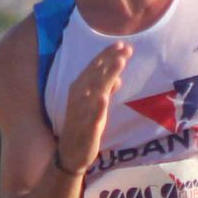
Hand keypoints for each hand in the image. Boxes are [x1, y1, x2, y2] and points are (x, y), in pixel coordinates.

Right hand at [57, 41, 130, 176]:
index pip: (95, 68)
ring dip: (106, 75)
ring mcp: (82, 112)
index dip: (108, 55)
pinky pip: (91, 116)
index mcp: (81, 89)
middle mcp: (79, 97)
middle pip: (96, 74)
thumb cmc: (85, 127)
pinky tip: (104, 97)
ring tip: (119, 62)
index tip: (123, 44)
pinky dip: (97, 106)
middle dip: (110, 60)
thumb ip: (105, 90)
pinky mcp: (86, 129)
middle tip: (125, 48)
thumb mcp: (97, 106)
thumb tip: (117, 78)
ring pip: (95, 90)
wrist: (71, 153)